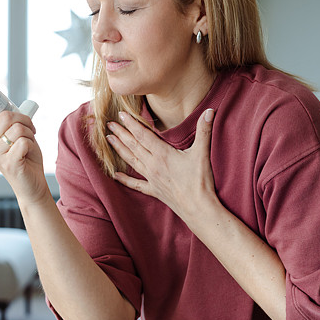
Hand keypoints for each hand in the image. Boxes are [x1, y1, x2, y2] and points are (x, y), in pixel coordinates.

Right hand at [0, 81, 48, 204]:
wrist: (32, 183)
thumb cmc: (25, 155)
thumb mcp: (15, 133)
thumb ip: (10, 120)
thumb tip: (11, 108)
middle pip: (4, 116)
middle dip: (24, 119)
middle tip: (30, 129)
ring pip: (17, 129)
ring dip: (30, 133)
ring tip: (28, 145)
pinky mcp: (8, 164)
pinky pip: (23, 142)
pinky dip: (32, 145)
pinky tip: (28, 155)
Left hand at [106, 109, 216, 223]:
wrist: (198, 209)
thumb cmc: (200, 182)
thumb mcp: (202, 153)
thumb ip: (204, 130)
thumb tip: (210, 110)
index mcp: (163, 154)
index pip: (143, 135)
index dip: (132, 124)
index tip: (122, 114)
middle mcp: (153, 165)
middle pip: (133, 146)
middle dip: (121, 134)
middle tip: (109, 124)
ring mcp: (152, 179)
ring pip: (132, 161)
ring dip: (119, 150)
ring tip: (108, 140)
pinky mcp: (154, 190)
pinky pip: (136, 184)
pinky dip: (125, 179)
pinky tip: (115, 175)